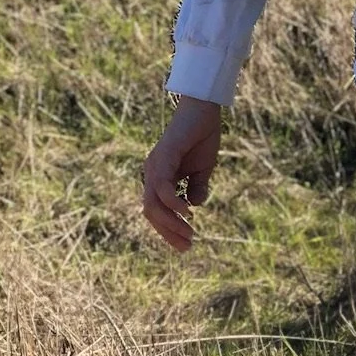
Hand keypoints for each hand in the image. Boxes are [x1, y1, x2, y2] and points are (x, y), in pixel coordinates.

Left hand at [142, 97, 222, 251]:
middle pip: (150, 213)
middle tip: (188, 246)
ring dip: (170, 223)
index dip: (168, 230)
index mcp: (158, 177)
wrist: (204, 109)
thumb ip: (196, 188)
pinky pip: (162, 188)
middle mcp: (151, 173)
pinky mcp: (162, 158)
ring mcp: (154, 166)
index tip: (186, 246)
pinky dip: (173, 203)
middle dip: (168, 232)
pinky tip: (187, 211)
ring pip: (153, 205)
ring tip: (189, 233)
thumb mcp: (202, 169)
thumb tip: (194, 206)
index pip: (156, 212)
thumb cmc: (202, 136)